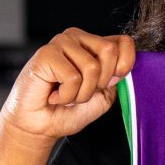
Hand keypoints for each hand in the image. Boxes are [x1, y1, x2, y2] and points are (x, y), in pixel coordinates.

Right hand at [1, 28, 134, 142]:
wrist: (39, 126)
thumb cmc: (67, 111)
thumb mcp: (103, 97)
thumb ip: (116, 79)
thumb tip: (123, 67)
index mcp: (94, 45)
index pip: (125, 42)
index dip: (124, 67)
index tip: (107, 85)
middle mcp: (78, 38)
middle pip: (110, 51)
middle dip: (99, 83)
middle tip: (80, 91)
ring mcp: (61, 42)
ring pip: (91, 67)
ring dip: (80, 93)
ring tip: (64, 94)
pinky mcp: (46, 53)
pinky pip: (72, 77)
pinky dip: (66, 95)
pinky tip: (53, 95)